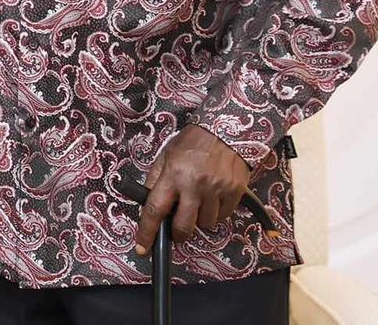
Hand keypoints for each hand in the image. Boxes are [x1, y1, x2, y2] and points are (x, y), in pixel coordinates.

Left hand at [133, 124, 252, 255]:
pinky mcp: (234, 193)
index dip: (147, 232)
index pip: (155, 209)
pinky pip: (222, 217)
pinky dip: (216, 213)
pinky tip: (213, 198)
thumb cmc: (194, 141)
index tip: (142, 247)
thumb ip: (156, 178)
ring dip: (199, 219)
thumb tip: (147, 201)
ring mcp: (216, 190)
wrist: (226, 130)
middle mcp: (194, 185)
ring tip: (199, 200)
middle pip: (183, 227)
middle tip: (177, 229)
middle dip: (178, 234)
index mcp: (173, 175)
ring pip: (205, 224)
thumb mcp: (167, 155)